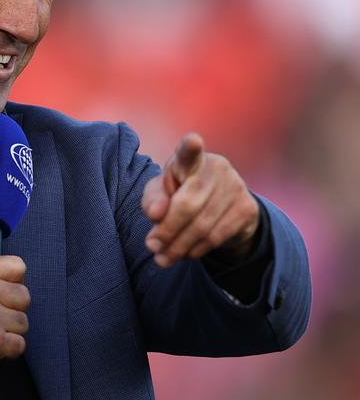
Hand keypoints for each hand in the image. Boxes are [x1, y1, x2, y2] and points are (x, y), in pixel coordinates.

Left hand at [141, 133, 259, 268]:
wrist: (219, 205)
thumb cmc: (179, 193)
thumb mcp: (160, 194)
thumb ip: (152, 201)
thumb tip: (157, 214)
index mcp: (189, 160)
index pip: (189, 153)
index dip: (190, 147)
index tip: (193, 140)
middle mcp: (217, 167)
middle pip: (188, 205)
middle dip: (167, 230)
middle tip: (152, 247)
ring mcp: (236, 186)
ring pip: (203, 225)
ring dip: (179, 246)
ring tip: (163, 258)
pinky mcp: (248, 208)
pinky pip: (218, 236)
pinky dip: (197, 249)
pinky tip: (186, 253)